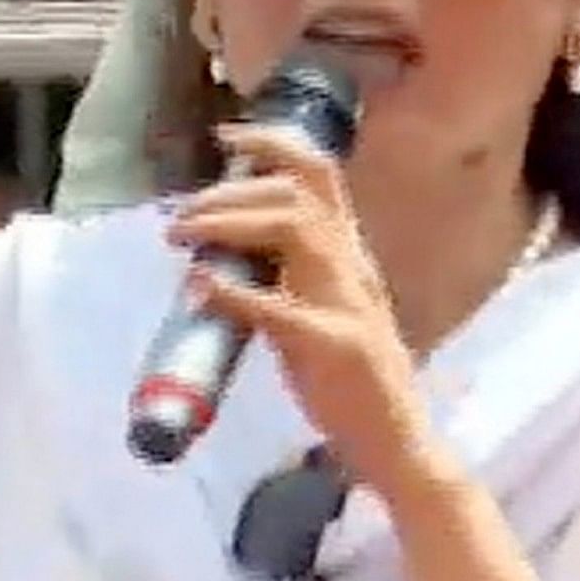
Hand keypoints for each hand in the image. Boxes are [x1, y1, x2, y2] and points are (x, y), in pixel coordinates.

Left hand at [165, 123, 438, 493]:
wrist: (398, 444)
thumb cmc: (354, 384)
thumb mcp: (322, 313)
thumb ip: (285, 280)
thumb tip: (221, 255)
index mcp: (350, 257)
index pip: (322, 177)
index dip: (276, 144)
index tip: (227, 136)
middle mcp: (354, 268)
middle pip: (300, 194)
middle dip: (232, 191)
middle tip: (181, 212)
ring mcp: (347, 304)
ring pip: (295, 230)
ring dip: (229, 223)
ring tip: (182, 234)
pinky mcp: (334, 347)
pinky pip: (278, 307)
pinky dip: (233, 291)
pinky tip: (198, 284)